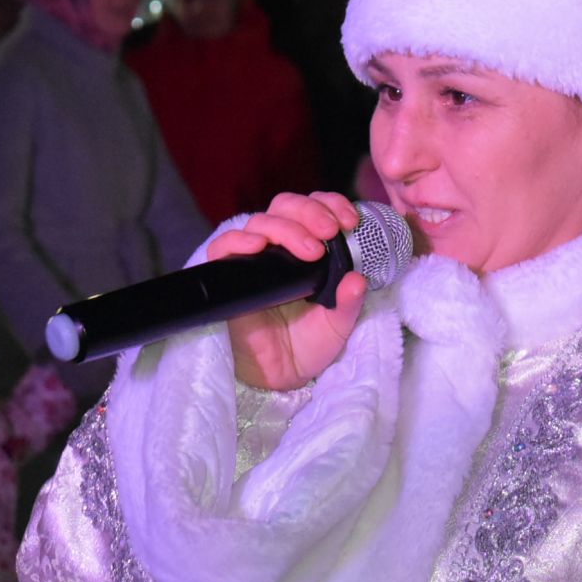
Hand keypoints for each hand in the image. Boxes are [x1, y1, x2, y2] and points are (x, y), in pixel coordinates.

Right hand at [213, 192, 369, 390]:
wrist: (279, 377)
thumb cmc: (307, 345)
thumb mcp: (338, 325)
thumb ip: (349, 303)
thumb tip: (358, 279)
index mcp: (307, 249)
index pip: (314, 208)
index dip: (330, 204)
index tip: (350, 221)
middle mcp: (278, 248)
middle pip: (286, 206)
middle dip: (311, 210)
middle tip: (330, 230)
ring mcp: (252, 260)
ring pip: (260, 221)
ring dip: (287, 227)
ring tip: (311, 250)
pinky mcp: (227, 277)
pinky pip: (223, 247)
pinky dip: (239, 241)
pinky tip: (258, 246)